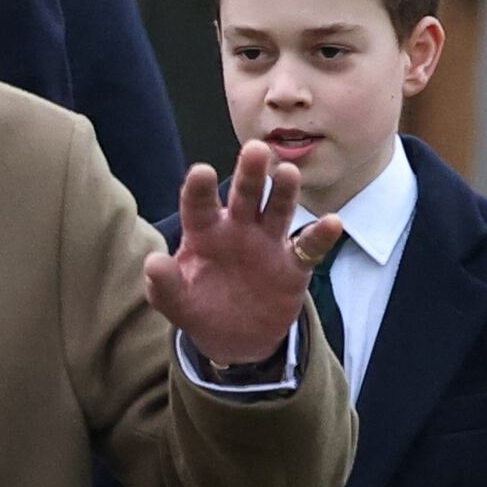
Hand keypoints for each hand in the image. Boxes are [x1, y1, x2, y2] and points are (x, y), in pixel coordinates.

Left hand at [143, 137, 313, 371]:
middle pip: (245, 195)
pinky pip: (309, 246)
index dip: (199, 189)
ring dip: (284, 192)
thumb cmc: (199, 308)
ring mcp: (268, 243)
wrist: (235, 337)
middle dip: (250, 173)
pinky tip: (333, 222)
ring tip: (288, 173)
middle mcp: (238, 228)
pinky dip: (322, 235)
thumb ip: (164, 285)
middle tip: (255, 149)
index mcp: (204, 231)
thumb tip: (153, 262)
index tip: (201, 171)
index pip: (199, 205)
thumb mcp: (175, 302)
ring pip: (278, 210)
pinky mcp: (294, 265)